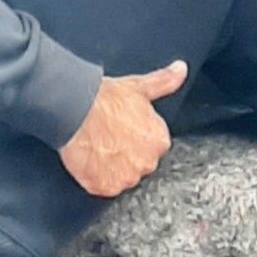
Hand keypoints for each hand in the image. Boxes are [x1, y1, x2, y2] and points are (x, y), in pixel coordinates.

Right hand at [60, 60, 187, 196]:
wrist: (75, 110)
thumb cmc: (105, 98)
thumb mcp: (139, 86)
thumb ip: (164, 81)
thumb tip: (182, 69)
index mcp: (159, 141)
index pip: (151, 146)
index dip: (134, 138)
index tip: (121, 130)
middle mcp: (148, 163)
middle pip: (138, 163)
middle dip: (125, 154)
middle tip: (107, 138)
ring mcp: (126, 177)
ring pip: (122, 176)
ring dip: (111, 167)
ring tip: (97, 148)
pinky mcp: (105, 187)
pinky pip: (103, 186)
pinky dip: (96, 177)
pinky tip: (90, 160)